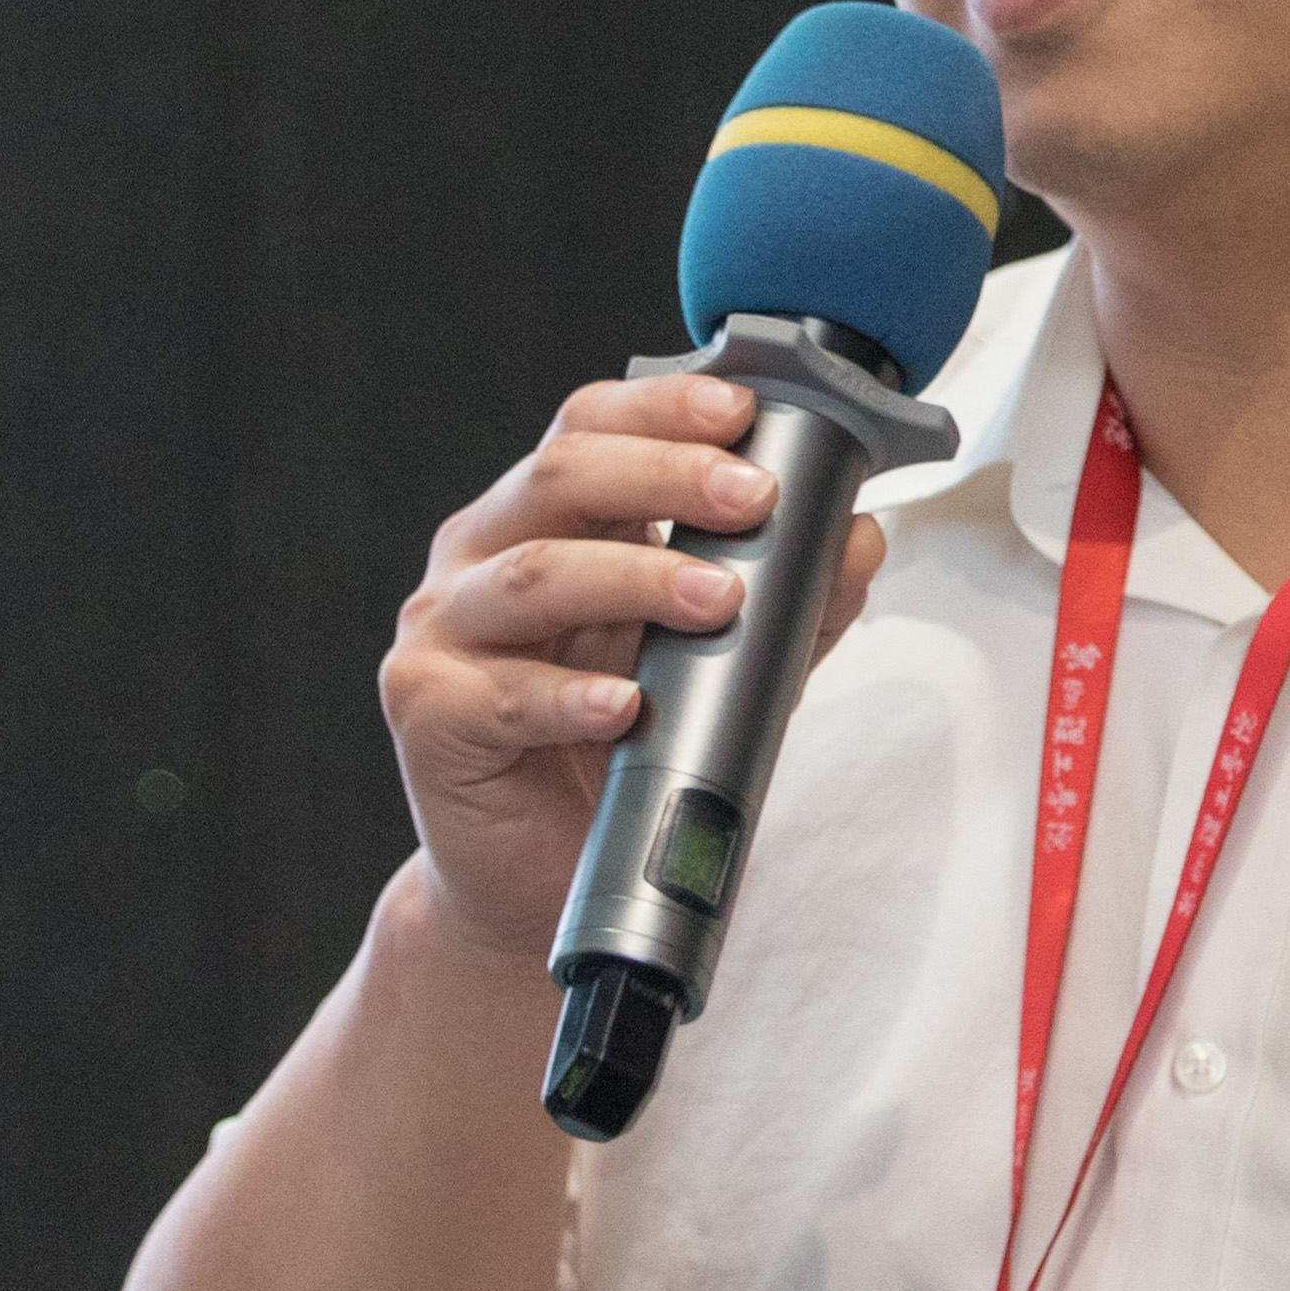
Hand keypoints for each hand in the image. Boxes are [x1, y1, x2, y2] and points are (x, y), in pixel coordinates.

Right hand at [378, 372, 887, 964]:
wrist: (536, 882)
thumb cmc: (616, 753)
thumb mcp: (718, 664)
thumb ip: (786, 603)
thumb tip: (860, 538)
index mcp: (541, 519)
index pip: (590, 427)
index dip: (662, 408)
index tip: (744, 412)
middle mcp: (481, 557)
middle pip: (559, 478)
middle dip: (665, 476)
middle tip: (753, 497)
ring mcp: (443, 633)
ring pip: (534, 574)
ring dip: (637, 577)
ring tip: (720, 599)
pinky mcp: (429, 714)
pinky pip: (503, 696)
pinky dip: (572, 698)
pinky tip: (625, 705)